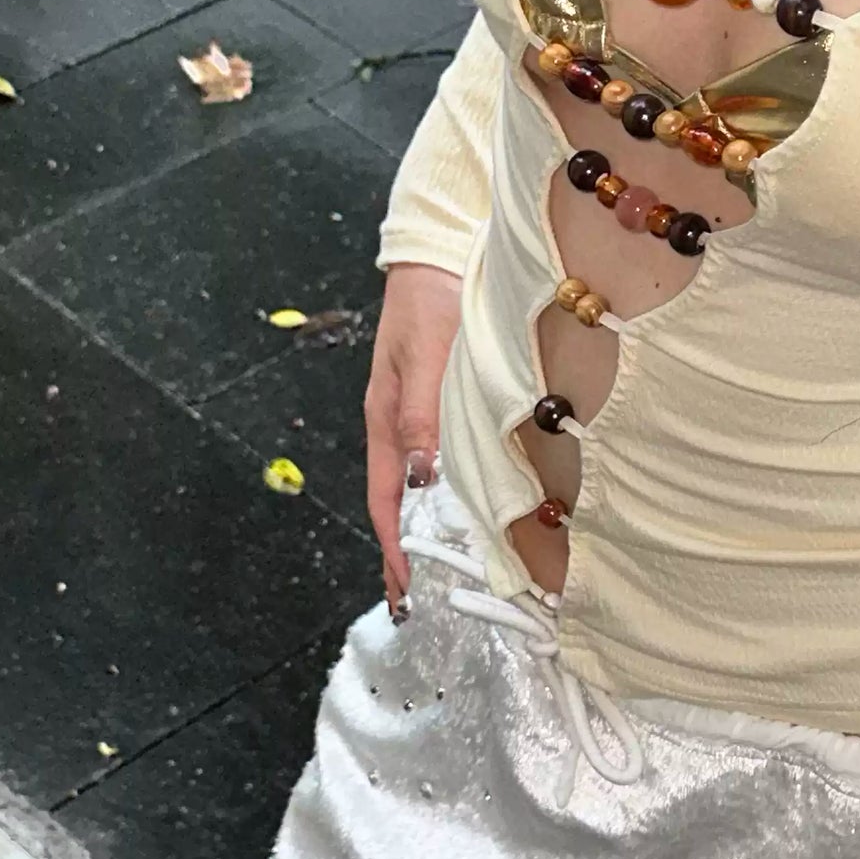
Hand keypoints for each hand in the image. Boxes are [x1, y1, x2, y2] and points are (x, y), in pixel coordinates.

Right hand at [365, 262, 461, 610]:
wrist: (441, 252)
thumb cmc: (433, 300)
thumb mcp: (426, 357)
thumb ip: (424, 416)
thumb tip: (418, 479)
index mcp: (387, 423)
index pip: (387, 502)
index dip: (396, 549)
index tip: (408, 591)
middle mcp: (402, 429)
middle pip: (402, 506)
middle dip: (412, 556)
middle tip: (429, 606)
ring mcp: (423, 420)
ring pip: (426, 491)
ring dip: (436, 533)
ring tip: (451, 578)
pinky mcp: (447, 408)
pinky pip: (446, 465)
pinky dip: (454, 499)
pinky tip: (472, 516)